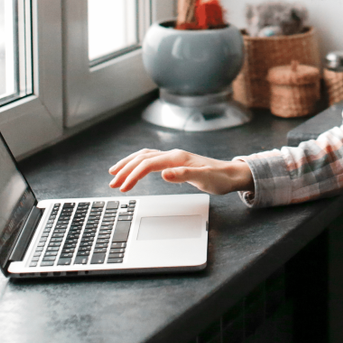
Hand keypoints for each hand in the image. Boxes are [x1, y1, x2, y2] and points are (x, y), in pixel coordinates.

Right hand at [107, 148, 254, 194]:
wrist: (231, 174)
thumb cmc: (219, 178)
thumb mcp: (203, 179)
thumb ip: (184, 175)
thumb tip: (164, 174)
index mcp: (177, 158)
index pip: (148, 164)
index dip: (133, 175)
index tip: (123, 188)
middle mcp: (173, 155)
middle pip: (142, 158)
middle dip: (125, 170)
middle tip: (112, 184)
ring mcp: (173, 158)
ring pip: (144, 157)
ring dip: (128, 165)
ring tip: (114, 174)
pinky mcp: (174, 162)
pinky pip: (150, 160)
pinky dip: (138, 164)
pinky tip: (133, 170)